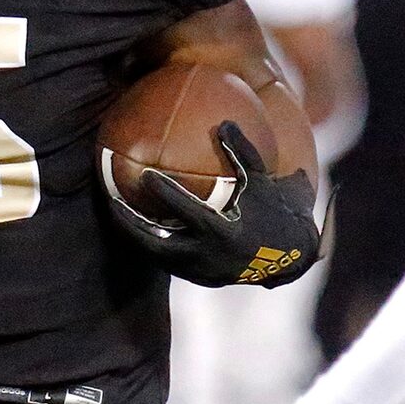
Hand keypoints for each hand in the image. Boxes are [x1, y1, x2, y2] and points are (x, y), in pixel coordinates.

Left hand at [109, 121, 320, 287]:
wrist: (291, 257)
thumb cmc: (276, 211)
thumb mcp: (261, 181)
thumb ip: (242, 153)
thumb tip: (223, 124)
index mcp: (225, 232)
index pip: (188, 211)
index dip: (166, 193)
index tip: (146, 174)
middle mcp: (209, 256)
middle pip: (158, 241)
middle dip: (131, 223)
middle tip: (112, 201)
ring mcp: (202, 272)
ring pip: (157, 255)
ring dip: (136, 235)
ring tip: (118, 213)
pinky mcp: (200, 279)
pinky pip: (169, 261)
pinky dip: (153, 244)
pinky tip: (138, 225)